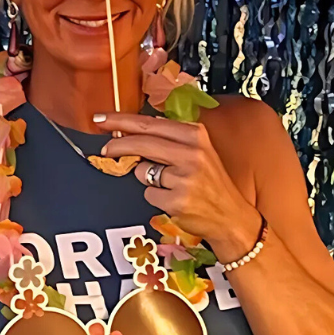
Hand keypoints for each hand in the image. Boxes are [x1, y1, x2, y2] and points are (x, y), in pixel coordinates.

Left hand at [92, 114, 261, 262]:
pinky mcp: (177, 199)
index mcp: (195, 135)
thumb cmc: (211, 184)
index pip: (151, 123)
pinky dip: (155, 197)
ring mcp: (184, 177)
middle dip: (118, 145)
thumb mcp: (198, 152)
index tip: (102, 118)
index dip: (122, 120)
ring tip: (171, 184)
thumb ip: (169, 141)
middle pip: (142, 143)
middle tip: (104, 148)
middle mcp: (191, 152)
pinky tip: (174, 198)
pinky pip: (149, 194)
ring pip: (142, 171)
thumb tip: (130, 134)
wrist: (231, 216)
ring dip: (147, 178)